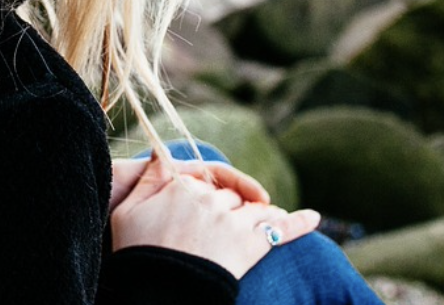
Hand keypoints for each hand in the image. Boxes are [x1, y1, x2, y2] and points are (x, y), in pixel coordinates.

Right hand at [109, 155, 321, 277]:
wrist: (155, 289)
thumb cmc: (135, 252)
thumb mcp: (128, 210)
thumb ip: (148, 179)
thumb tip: (159, 154)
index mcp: (184, 187)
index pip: (206, 181)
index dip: (208, 192)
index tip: (210, 201)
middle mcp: (211, 199)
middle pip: (231, 196)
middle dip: (236, 205)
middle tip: (237, 222)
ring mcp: (232, 221)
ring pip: (256, 209)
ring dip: (265, 213)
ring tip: (274, 218)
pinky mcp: (249, 245)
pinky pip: (280, 229)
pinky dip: (299, 223)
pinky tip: (315, 218)